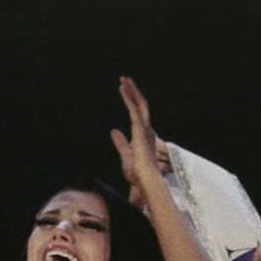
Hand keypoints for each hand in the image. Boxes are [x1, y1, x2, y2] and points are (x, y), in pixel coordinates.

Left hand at [109, 75, 165, 196]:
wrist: (145, 181)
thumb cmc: (138, 173)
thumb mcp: (125, 155)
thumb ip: (120, 142)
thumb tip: (114, 131)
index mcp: (144, 135)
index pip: (137, 113)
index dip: (132, 101)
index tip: (124, 91)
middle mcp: (147, 129)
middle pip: (141, 105)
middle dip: (133, 91)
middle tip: (124, 79)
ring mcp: (145, 130)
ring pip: (139, 105)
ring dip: (131, 91)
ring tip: (123, 80)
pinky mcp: (141, 132)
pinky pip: (134, 112)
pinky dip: (129, 100)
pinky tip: (123, 91)